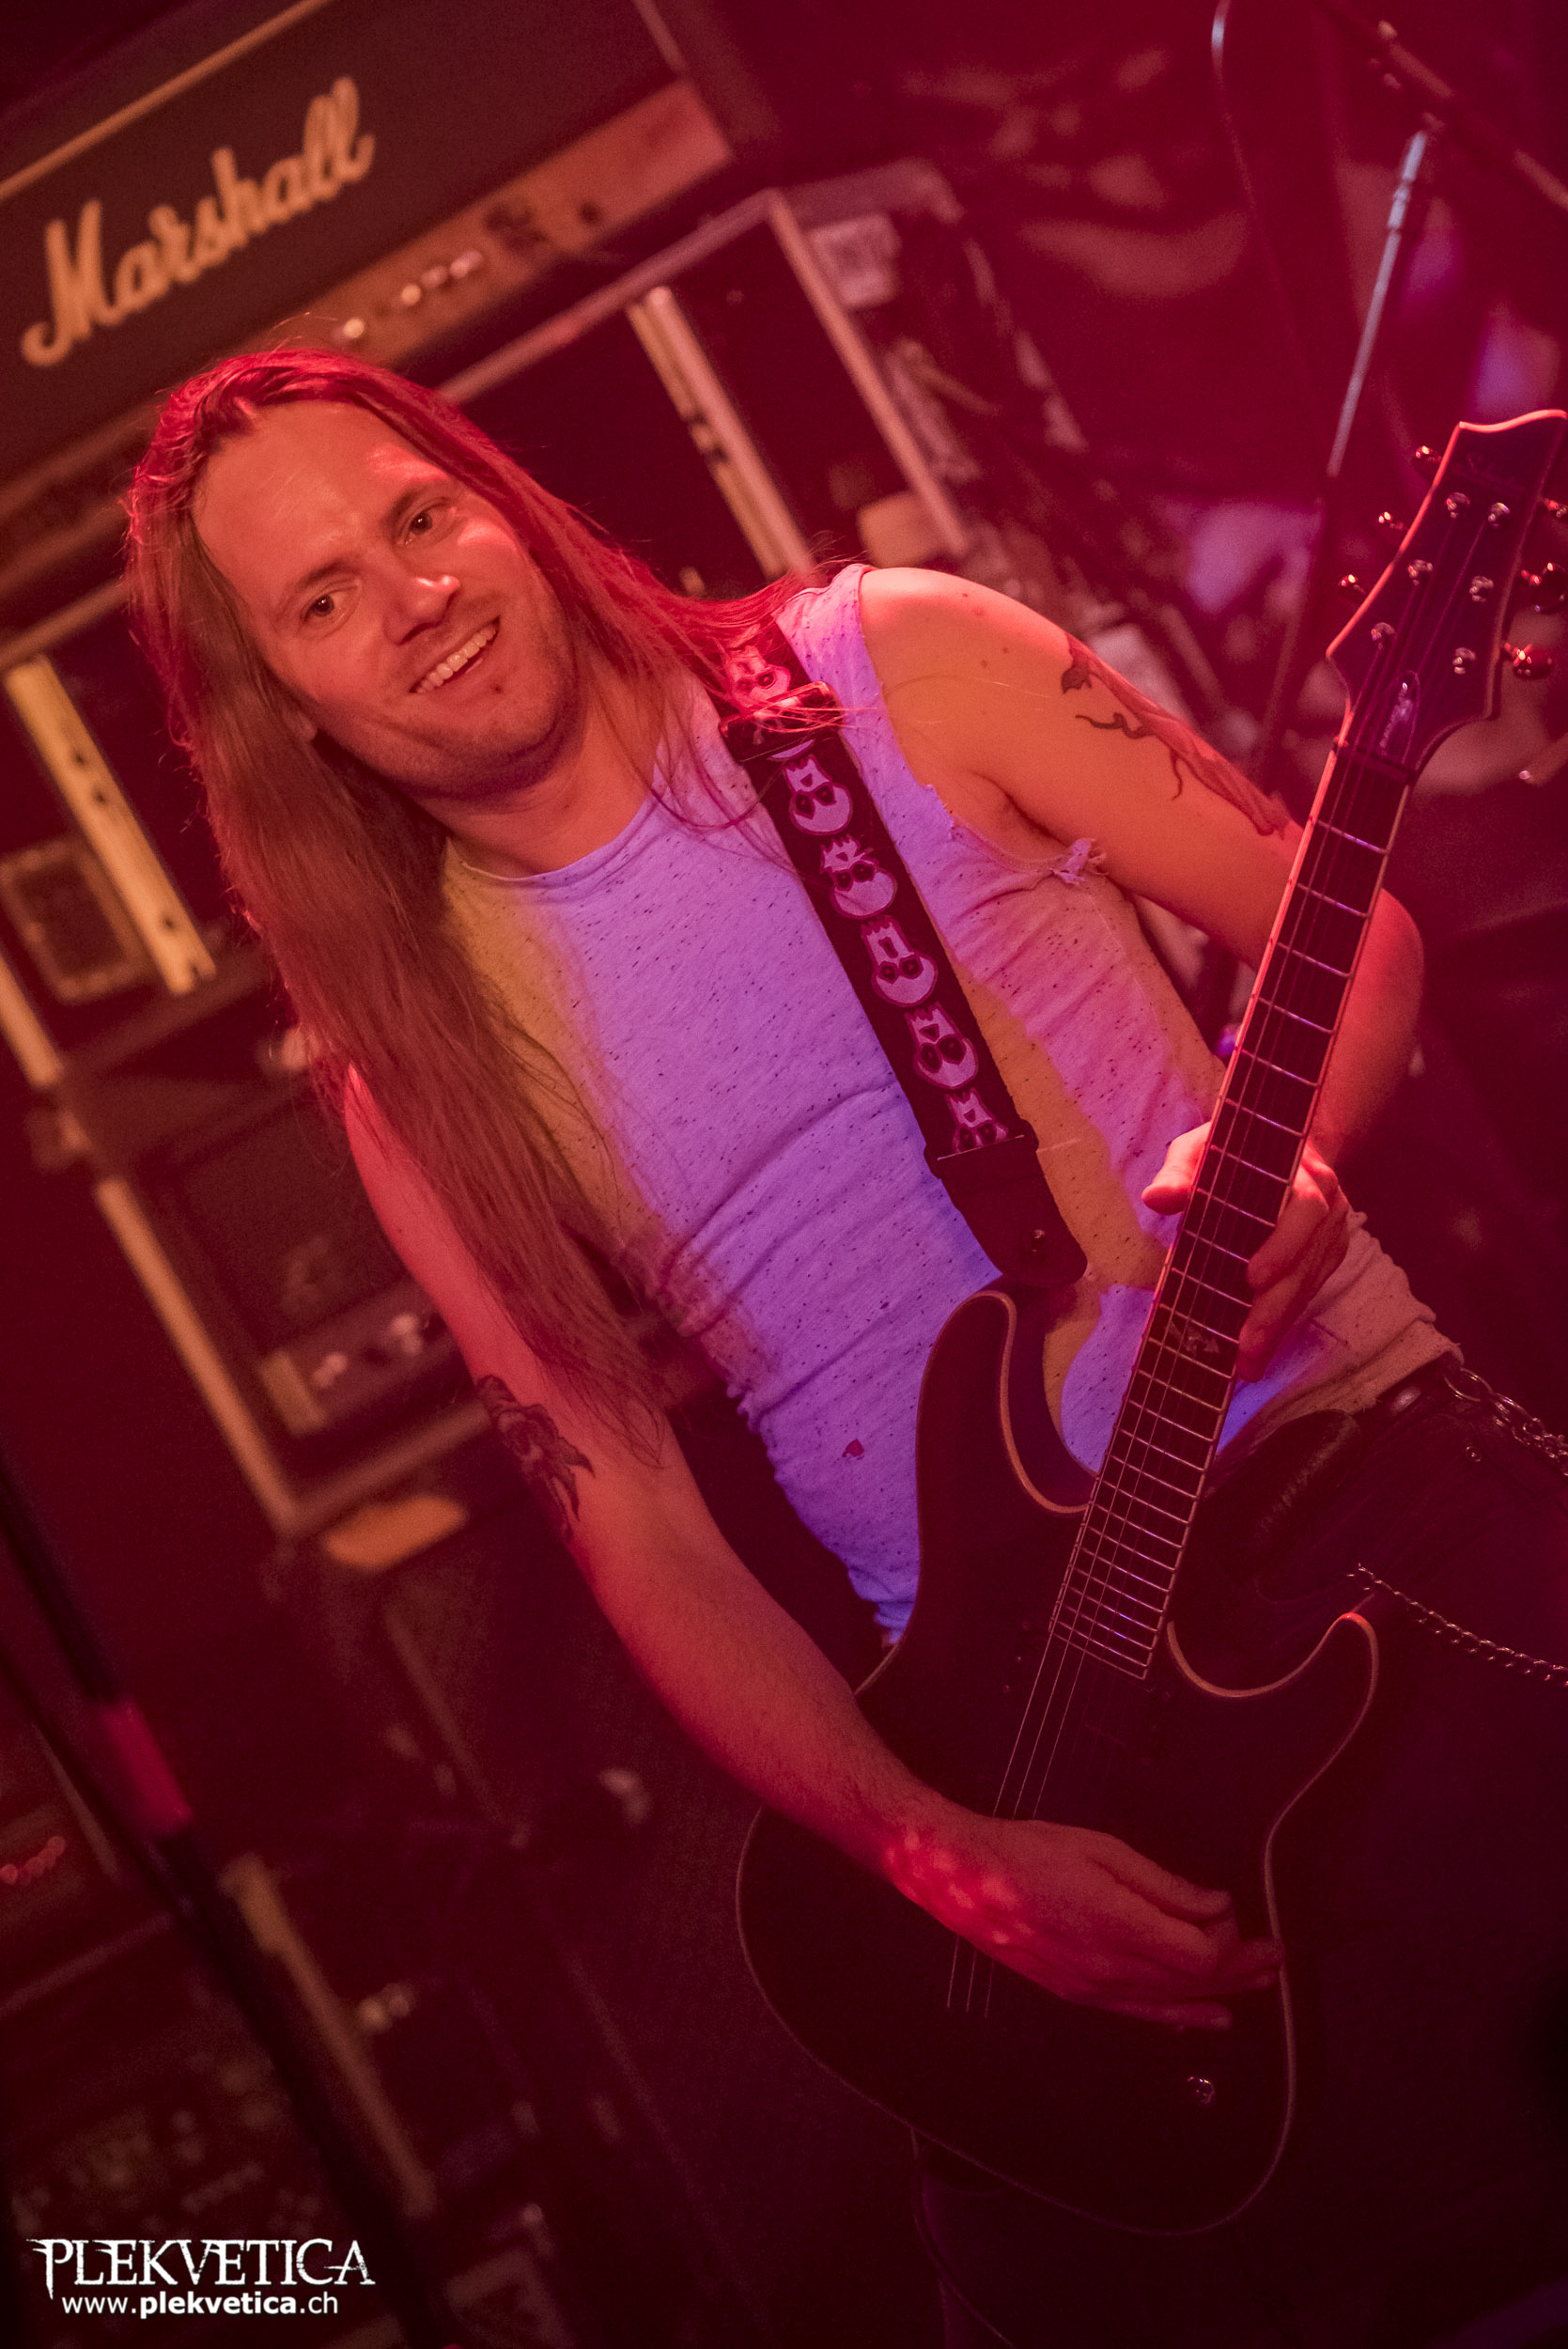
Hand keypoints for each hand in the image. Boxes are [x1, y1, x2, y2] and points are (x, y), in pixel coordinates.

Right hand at [886, 1813, 1281, 2029]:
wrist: (964, 1879)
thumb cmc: (1029, 1852)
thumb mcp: (1103, 1850)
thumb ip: (1164, 1884)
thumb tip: (1215, 1905)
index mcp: (1117, 1922)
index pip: (1198, 1953)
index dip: (1228, 1940)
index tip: (1236, 1916)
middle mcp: (1108, 1966)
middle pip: (1192, 1982)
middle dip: (1240, 1971)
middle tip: (1274, 1957)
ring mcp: (1092, 1987)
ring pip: (1171, 2004)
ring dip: (1218, 1996)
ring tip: (1256, 1987)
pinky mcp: (1077, 1994)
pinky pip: (1140, 2014)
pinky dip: (1179, 2018)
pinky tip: (1205, 2018)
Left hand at [1142, 1124, 1349, 1378]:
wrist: (1275, 1146)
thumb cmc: (1231, 1152)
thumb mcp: (1199, 1150)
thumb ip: (1180, 1173)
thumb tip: (1158, 1197)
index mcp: (1301, 1172)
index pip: (1303, 1209)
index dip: (1282, 1246)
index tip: (1252, 1278)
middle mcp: (1327, 1204)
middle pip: (1306, 1262)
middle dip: (1275, 1306)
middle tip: (1246, 1344)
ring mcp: (1330, 1234)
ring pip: (1308, 1286)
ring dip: (1278, 1325)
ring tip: (1248, 1360)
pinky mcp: (1326, 1257)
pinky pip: (1307, 1294)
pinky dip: (1282, 1322)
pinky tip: (1259, 1352)